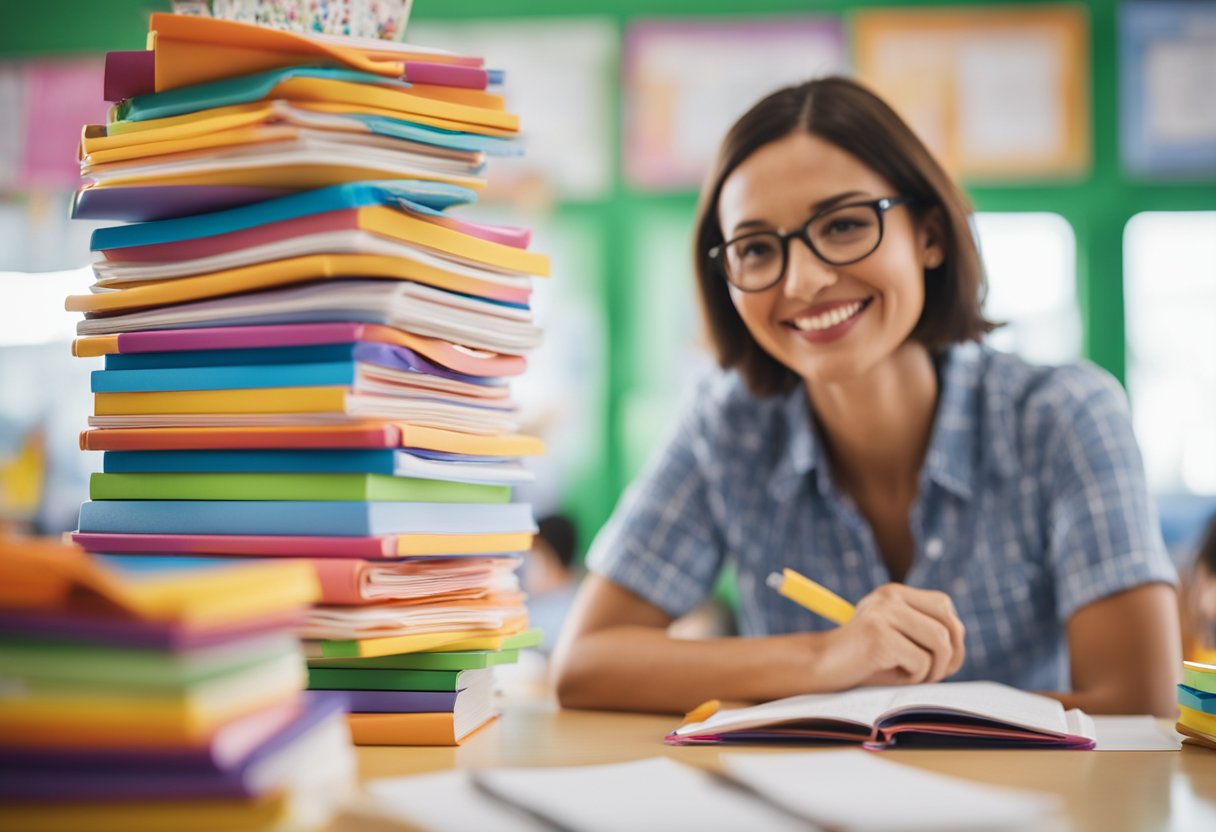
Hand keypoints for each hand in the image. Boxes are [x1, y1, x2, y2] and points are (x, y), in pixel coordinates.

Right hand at [817, 584, 965, 688]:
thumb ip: (925, 635)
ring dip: (934, 669)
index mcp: (894, 592)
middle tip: (934, 675)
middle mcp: (889, 596)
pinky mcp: (878, 636)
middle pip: (947, 622)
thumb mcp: (896, 640)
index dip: (953, 635)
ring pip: (939, 642)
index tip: (943, 660)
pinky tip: (892, 677)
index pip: (944, 605)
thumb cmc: (862, 661)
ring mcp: (883, 614)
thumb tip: (959, 649)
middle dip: (951, 654)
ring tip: (914, 678)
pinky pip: (920, 662)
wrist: (819, 667)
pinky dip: (914, 678)